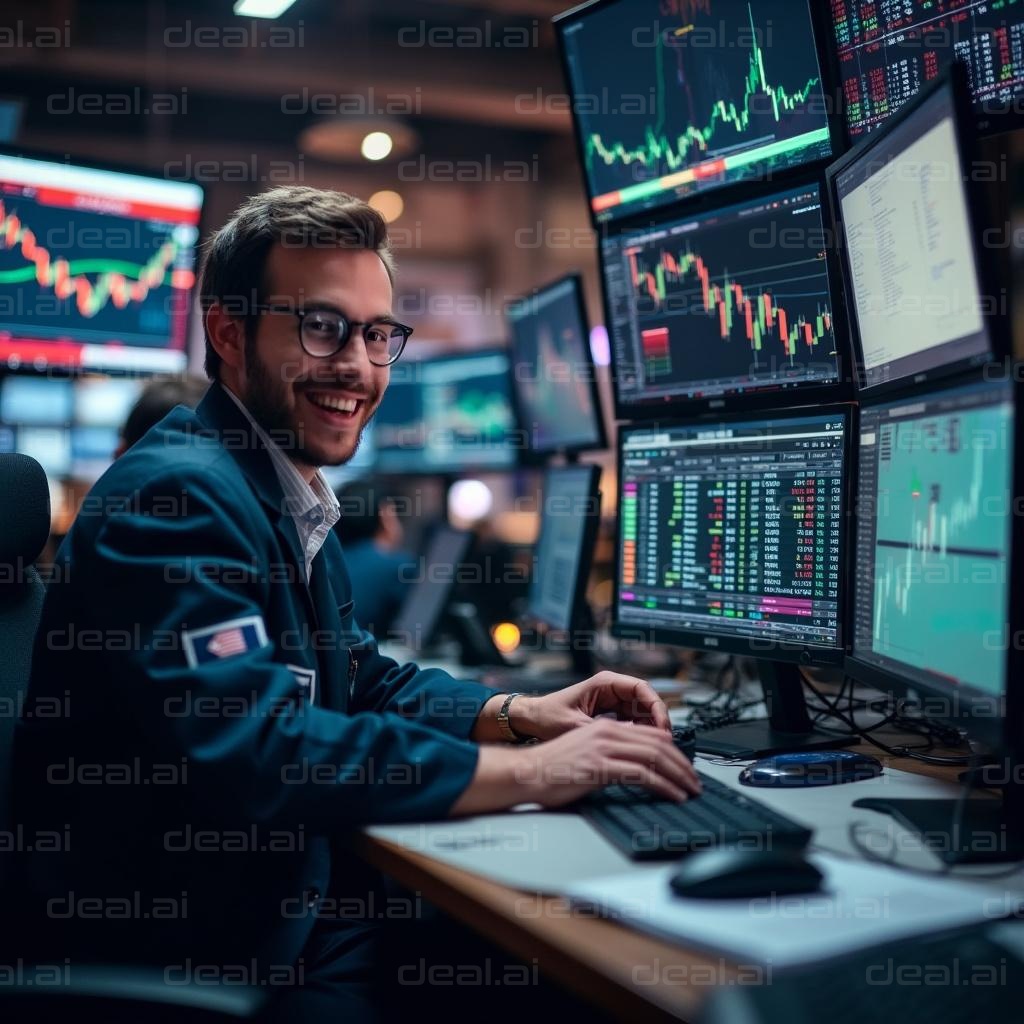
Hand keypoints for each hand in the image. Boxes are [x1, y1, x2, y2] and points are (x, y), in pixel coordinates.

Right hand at [450, 718, 700, 815]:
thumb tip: (635, 761)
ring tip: (690, 790)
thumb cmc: (553, 768)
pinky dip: (664, 785)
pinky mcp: (601, 766)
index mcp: (605, 727)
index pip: (651, 735)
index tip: (685, 768)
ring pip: (656, 757)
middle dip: (682, 764)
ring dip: (679, 776)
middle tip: (695, 781)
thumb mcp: (587, 751)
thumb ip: (610, 751)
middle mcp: (608, 732)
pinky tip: (673, 795)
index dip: (674, 752)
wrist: (528, 773)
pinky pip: (643, 774)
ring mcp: (605, 748)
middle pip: (659, 744)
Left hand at [510, 671, 670, 741]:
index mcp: (604, 683)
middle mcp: (611, 688)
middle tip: (665, 742)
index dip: (657, 707)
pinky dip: (640, 732)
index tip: (662, 727)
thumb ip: (602, 732)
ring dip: (651, 728)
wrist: (531, 720)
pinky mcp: (610, 712)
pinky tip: (642, 747)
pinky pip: (633, 720)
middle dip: (658, 720)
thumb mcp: (575, 726)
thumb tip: (627, 742)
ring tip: (656, 748)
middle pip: (647, 700)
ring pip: (642, 711)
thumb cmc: (547, 716)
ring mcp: (612, 700)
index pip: (643, 689)